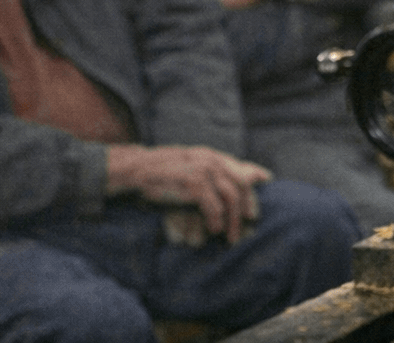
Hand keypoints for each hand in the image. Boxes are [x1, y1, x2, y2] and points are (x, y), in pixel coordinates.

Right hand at [106, 144, 270, 244]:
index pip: (240, 170)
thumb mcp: (189, 166)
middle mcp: (211, 160)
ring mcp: (203, 170)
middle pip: (240, 185)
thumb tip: (238, 176)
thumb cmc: (162, 172)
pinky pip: (214, 207)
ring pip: (230, 198)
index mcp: (210, 155)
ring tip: (230, 237)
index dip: (252, 187)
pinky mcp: (194, 184)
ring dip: (232, 221)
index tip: (258, 203)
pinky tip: (214, 230)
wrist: (136, 170)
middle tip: (248, 224)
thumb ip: (212, 170)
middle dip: (246, 207)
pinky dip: (216, 221)